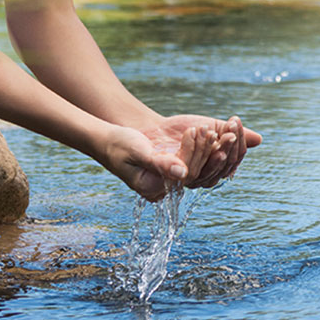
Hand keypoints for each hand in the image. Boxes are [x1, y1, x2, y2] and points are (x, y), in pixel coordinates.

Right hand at [98, 124, 218, 201]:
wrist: (108, 142)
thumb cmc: (118, 145)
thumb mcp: (138, 152)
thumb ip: (159, 164)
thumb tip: (182, 172)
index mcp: (152, 188)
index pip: (182, 174)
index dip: (193, 153)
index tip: (196, 131)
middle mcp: (162, 188)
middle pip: (191, 172)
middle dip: (203, 151)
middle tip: (211, 130)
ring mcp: (166, 181)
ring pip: (194, 167)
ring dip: (204, 149)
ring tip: (211, 130)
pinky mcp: (170, 171)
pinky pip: (190, 162)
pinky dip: (199, 148)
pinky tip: (207, 134)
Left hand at [141, 115, 261, 187]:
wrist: (155, 129)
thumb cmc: (184, 130)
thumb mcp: (212, 128)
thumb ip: (231, 134)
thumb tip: (258, 139)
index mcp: (216, 168)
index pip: (233, 160)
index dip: (237, 143)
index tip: (235, 122)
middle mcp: (203, 178)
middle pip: (222, 168)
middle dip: (227, 147)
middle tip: (229, 128)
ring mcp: (186, 180)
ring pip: (205, 170)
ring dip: (210, 148)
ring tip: (214, 130)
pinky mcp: (169, 176)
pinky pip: (183, 167)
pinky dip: (191, 147)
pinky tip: (195, 131)